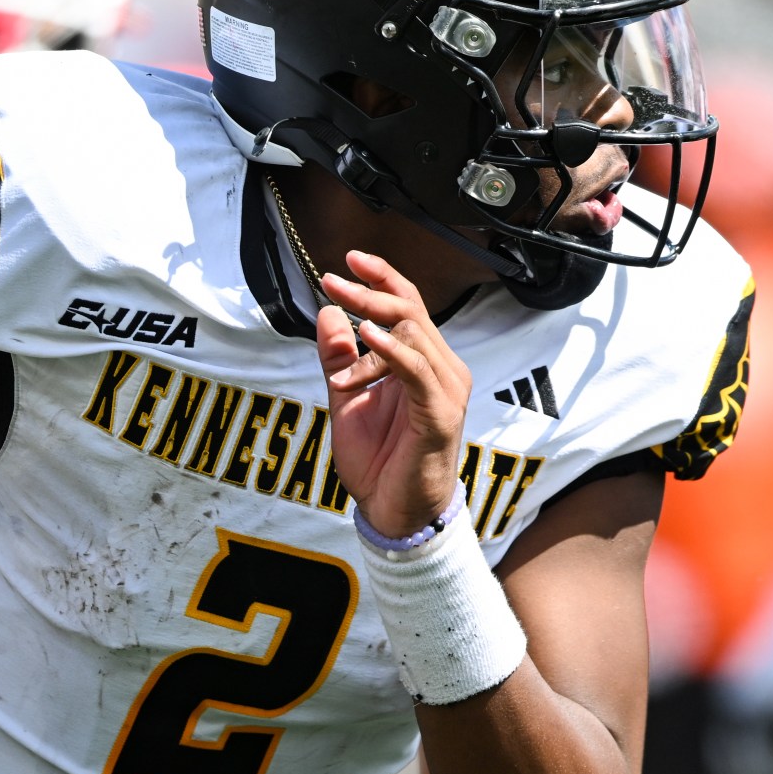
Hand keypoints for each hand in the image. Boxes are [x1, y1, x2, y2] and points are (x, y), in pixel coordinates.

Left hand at [317, 250, 470, 538]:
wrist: (395, 514)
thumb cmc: (379, 462)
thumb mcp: (346, 400)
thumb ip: (338, 358)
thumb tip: (326, 315)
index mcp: (422, 363)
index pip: (408, 306)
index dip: (382, 277)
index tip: (349, 259)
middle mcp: (441, 370)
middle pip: (410, 311)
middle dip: (369, 289)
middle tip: (332, 278)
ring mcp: (445, 391)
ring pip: (414, 333)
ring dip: (371, 314)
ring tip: (339, 299)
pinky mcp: (441, 414)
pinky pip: (417, 371)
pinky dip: (391, 349)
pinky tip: (366, 334)